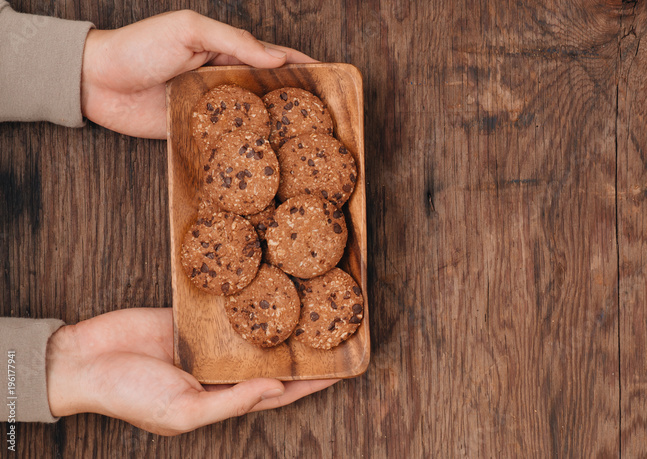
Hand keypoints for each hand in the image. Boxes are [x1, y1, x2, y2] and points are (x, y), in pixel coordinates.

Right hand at [45, 308, 336, 435]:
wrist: (82, 361)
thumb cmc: (129, 396)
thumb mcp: (183, 411)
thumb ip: (232, 401)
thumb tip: (276, 388)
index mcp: (223, 400)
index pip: (279, 394)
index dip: (310, 384)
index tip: (343, 371)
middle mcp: (222, 372)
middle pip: (273, 361)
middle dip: (302, 350)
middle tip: (336, 330)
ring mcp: (209, 343)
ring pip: (254, 332)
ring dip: (280, 322)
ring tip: (313, 305)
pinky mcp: (193, 318)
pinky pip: (228, 307)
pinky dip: (248, 299)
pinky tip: (273, 286)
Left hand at [81, 10, 316, 138]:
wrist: (95, 82)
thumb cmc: (140, 47)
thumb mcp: (188, 30)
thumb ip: (234, 42)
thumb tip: (278, 59)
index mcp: (227, 52)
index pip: (274, 59)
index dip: (303, 69)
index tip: (333, 80)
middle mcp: (225, 82)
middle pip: (270, 94)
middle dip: (299, 105)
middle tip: (329, 121)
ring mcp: (213, 111)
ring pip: (254, 122)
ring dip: (278, 132)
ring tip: (309, 146)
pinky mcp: (198, 136)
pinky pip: (228, 144)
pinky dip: (248, 151)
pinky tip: (269, 161)